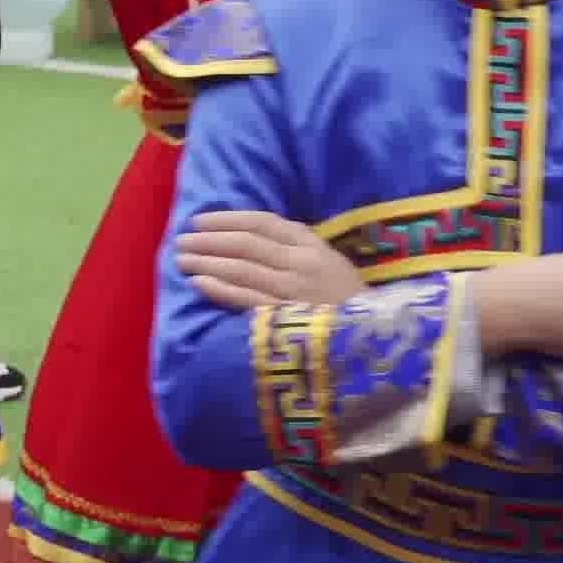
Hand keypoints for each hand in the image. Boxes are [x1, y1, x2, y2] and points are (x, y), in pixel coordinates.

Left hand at [174, 211, 363, 310]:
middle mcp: (302, 263)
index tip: (199, 220)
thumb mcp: (330, 265)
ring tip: (183, 260)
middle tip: (182, 240)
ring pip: (242, 269)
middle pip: (246, 244)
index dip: (227, 219)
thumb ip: (296, 249)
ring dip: (207, 262)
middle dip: (209, 240)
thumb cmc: (350, 303)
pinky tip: (199, 283)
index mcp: (312, 245)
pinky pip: (248, 300)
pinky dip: (221, 290)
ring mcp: (294, 292)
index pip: (262, 223)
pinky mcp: (288, 320)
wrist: (380, 342)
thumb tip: (250, 238)